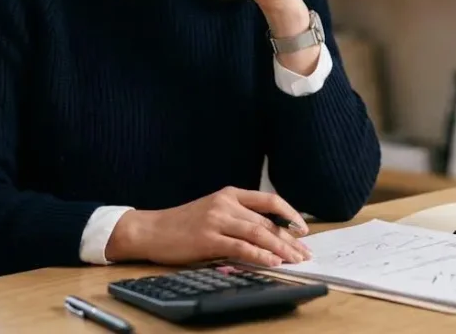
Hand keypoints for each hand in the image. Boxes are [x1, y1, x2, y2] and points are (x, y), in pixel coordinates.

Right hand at [105, 187, 312, 266]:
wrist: (150, 229)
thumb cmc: (183, 224)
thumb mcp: (213, 211)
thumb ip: (238, 217)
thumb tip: (270, 233)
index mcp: (230, 194)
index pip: (269, 201)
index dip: (290, 214)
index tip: (304, 229)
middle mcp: (226, 204)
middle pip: (267, 221)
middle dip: (289, 238)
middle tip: (305, 252)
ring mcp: (216, 220)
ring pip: (258, 233)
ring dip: (280, 248)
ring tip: (295, 260)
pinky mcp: (208, 238)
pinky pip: (241, 247)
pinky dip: (259, 255)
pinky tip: (272, 261)